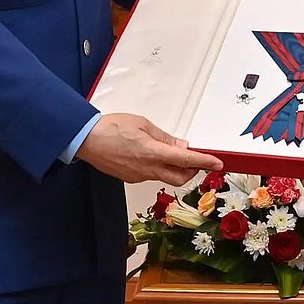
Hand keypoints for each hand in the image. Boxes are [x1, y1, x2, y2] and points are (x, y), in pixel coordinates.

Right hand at [76, 113, 221, 184]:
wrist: (86, 140)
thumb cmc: (111, 128)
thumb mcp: (143, 125)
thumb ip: (165, 138)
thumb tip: (182, 146)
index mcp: (153, 153)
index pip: (186, 161)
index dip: (205, 162)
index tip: (217, 164)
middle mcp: (148, 169)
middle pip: (180, 177)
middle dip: (193, 170)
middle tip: (198, 159)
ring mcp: (139, 176)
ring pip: (166, 177)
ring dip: (176, 170)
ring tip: (175, 155)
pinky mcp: (130, 178)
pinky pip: (152, 175)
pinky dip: (160, 168)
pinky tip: (154, 156)